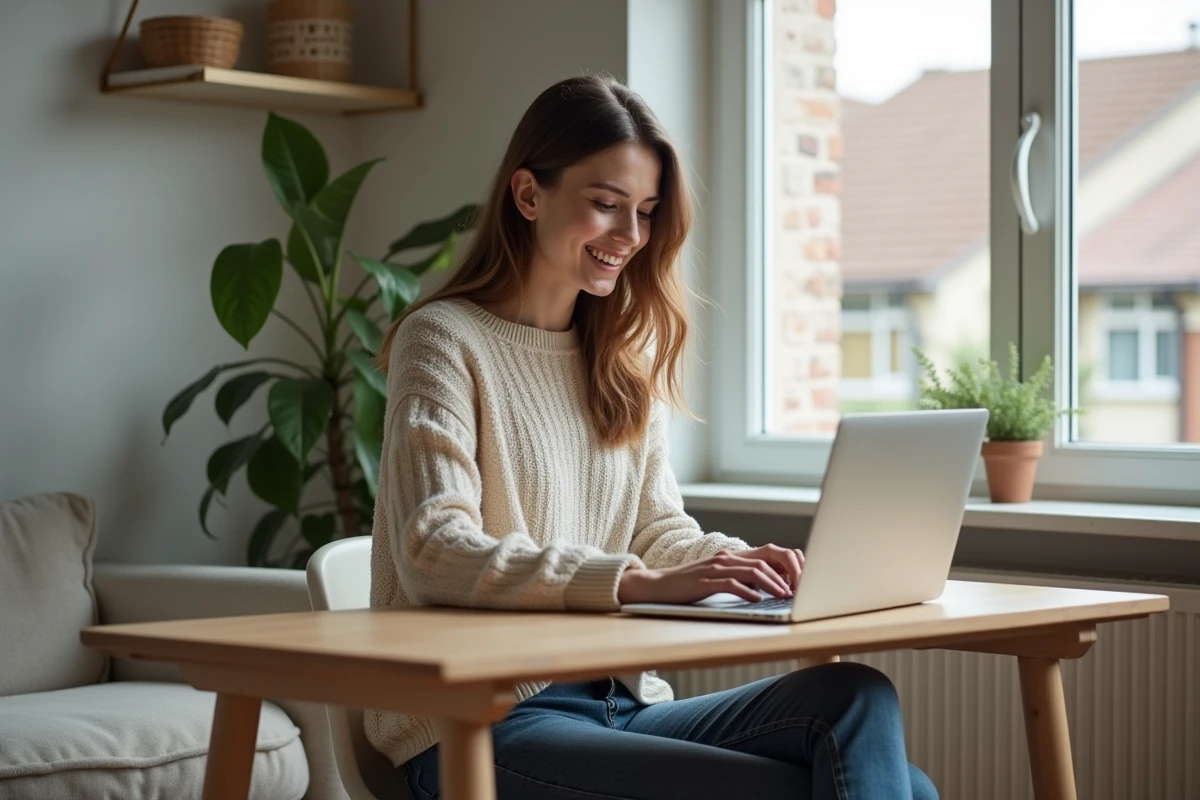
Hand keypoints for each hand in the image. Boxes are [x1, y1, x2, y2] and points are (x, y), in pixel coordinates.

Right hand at [617, 545, 804, 604]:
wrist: (657, 586)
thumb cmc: (689, 585)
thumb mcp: (717, 578)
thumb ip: (740, 578)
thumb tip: (767, 588)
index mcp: (731, 556)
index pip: (767, 554)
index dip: (786, 566)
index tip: (799, 583)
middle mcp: (725, 558)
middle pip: (764, 562)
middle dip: (785, 577)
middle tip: (798, 592)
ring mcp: (714, 569)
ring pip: (752, 571)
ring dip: (772, 585)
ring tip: (784, 597)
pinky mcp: (704, 582)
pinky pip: (731, 584)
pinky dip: (747, 592)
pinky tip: (757, 601)